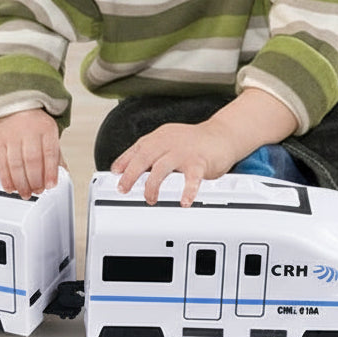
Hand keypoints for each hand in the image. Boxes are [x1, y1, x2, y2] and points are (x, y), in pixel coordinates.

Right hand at [0, 109, 60, 198]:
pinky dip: (6, 179)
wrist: (13, 106)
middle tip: (38, 191)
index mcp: (46, 128)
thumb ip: (55, 154)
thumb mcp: (48, 134)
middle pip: (32, 160)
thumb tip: (63, 174)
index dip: (50, 172)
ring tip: (26, 193)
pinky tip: (11, 188)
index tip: (51, 185)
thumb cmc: (34, 124)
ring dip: (21, 184)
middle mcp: (28, 130)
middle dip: (35, 181)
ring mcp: (11, 135)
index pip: (50, 152)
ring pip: (16, 164)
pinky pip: (1, 164)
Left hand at [110, 121, 238, 206]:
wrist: (222, 134)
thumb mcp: (168, 142)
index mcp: (160, 137)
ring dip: (152, 185)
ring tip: (150, 198)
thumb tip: (125, 167)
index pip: (138, 148)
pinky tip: (184, 202)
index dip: (124, 161)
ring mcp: (184, 152)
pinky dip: (187, 191)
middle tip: (123, 188)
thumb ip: (149, 152)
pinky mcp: (200, 162)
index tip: (115, 173)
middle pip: (145, 156)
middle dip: (131, 174)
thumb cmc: (194, 142)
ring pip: (162, 167)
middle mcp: (170, 142)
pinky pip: (192, 178)